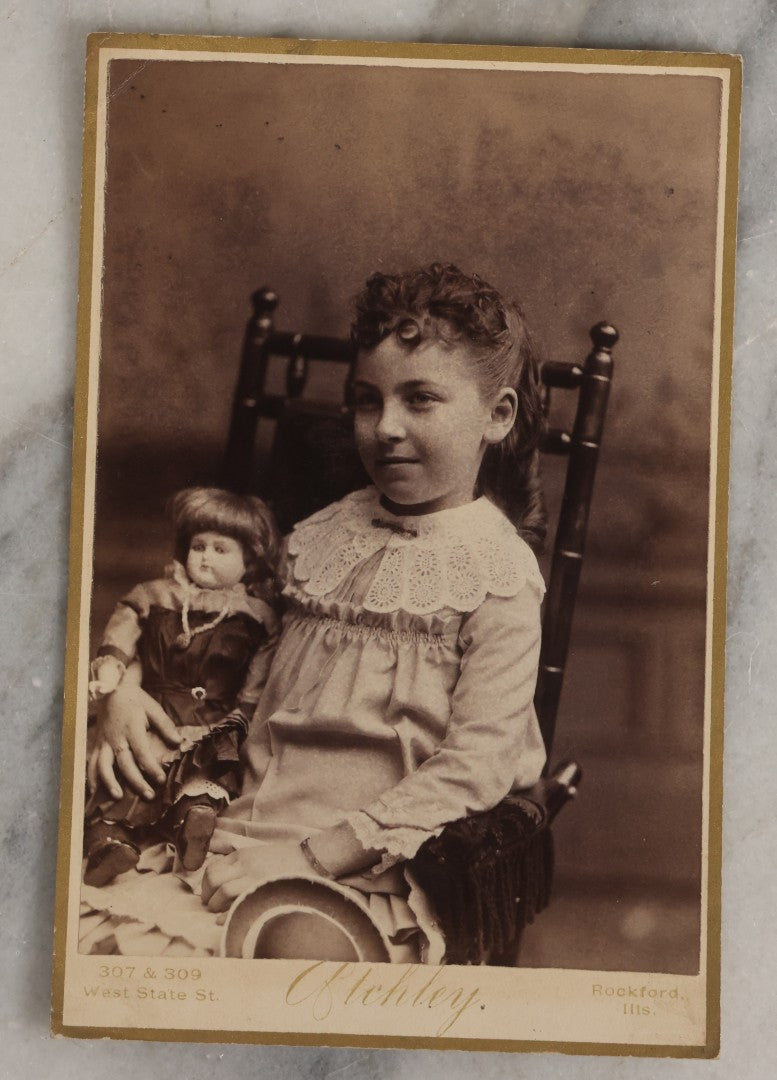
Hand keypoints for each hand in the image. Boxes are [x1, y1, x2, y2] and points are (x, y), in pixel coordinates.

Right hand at [86, 678, 181, 799]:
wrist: (112, 690)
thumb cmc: (136, 700)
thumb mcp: (153, 708)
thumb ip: (165, 725)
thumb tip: (178, 742)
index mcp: (132, 728)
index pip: (142, 752)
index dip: (151, 768)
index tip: (161, 780)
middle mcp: (116, 738)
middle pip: (124, 763)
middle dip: (136, 781)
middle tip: (149, 795)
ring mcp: (103, 742)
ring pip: (103, 765)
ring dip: (109, 782)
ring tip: (118, 796)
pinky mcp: (95, 744)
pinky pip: (90, 763)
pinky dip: (91, 778)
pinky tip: (95, 792)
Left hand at [200, 840, 317, 912]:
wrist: (312, 859)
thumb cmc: (286, 859)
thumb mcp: (258, 855)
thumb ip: (240, 866)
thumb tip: (221, 885)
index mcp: (242, 856)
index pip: (212, 869)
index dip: (206, 885)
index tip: (210, 894)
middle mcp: (244, 865)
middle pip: (213, 880)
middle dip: (207, 896)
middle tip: (211, 905)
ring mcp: (253, 878)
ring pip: (222, 892)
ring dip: (215, 906)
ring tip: (220, 913)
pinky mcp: (262, 891)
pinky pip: (236, 903)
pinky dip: (226, 914)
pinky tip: (226, 920)